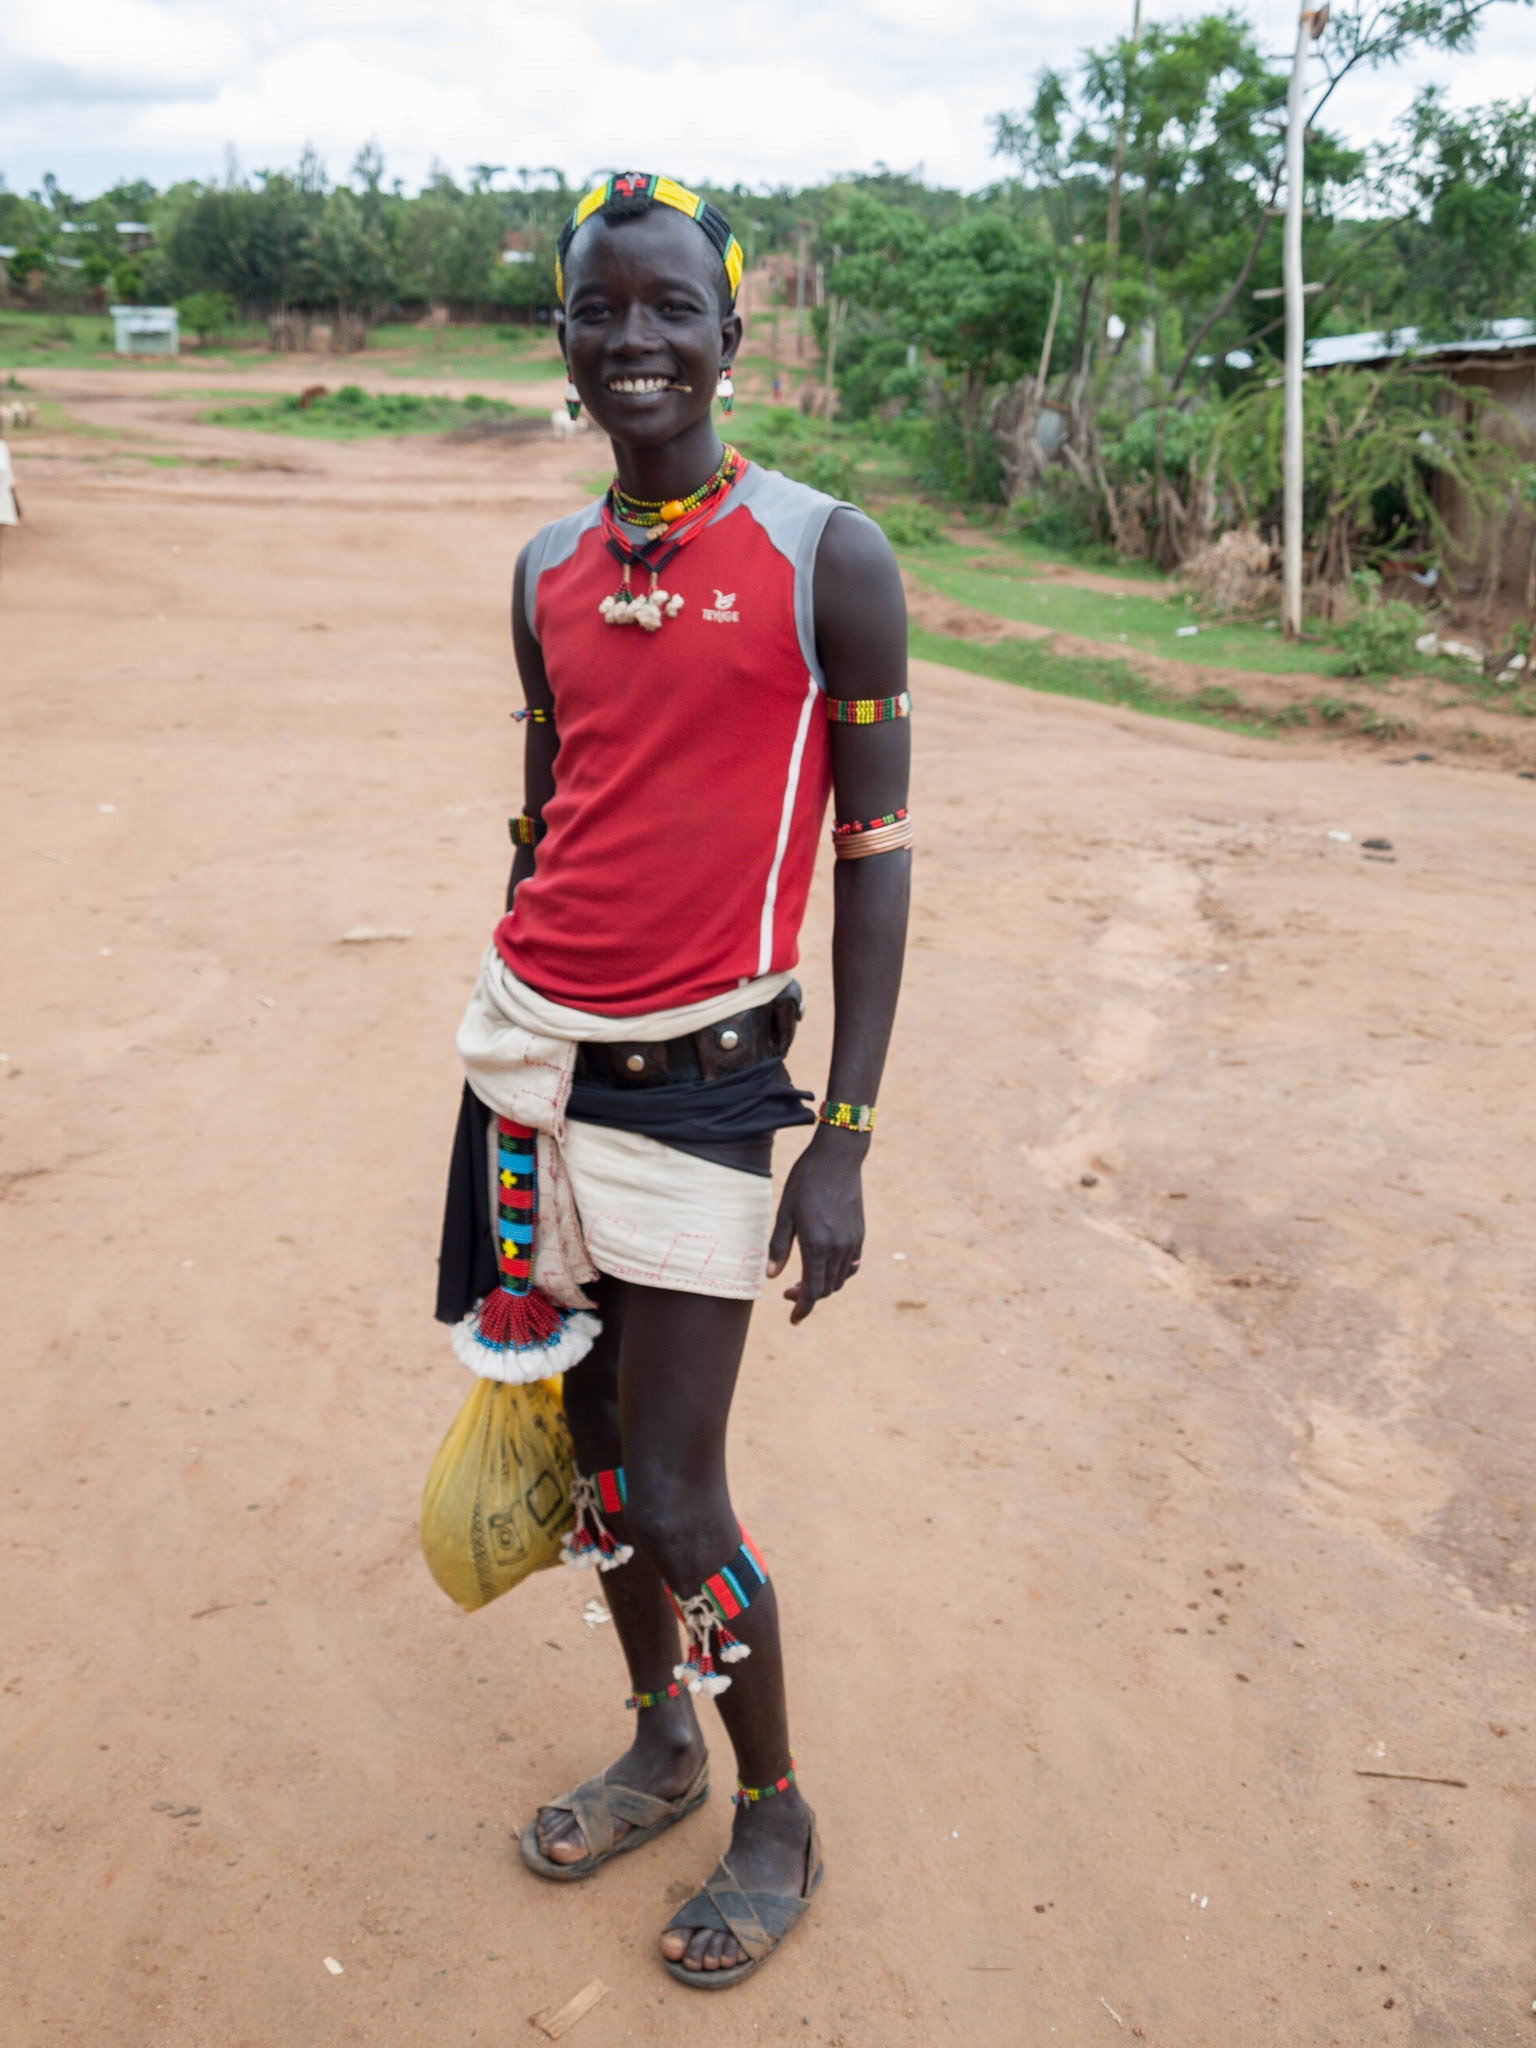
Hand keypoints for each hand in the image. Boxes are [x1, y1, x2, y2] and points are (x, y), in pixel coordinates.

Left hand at [766, 1126, 868, 1322]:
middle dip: (808, 1297)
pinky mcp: (860, 1234)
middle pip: (826, 1289)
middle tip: (787, 1291)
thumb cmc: (805, 1182)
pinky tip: (827, 1267)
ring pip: (840, 1279)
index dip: (801, 1308)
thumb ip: (778, 1247)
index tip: (793, 1319)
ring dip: (823, 1286)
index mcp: (816, 1245)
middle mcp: (838, 1249)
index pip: (811, 1291)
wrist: (837, 1158)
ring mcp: (852, 1242)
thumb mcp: (784, 1213)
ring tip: (804, 1279)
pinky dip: (840, 1274)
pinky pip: (852, 1265)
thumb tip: (771, 1277)